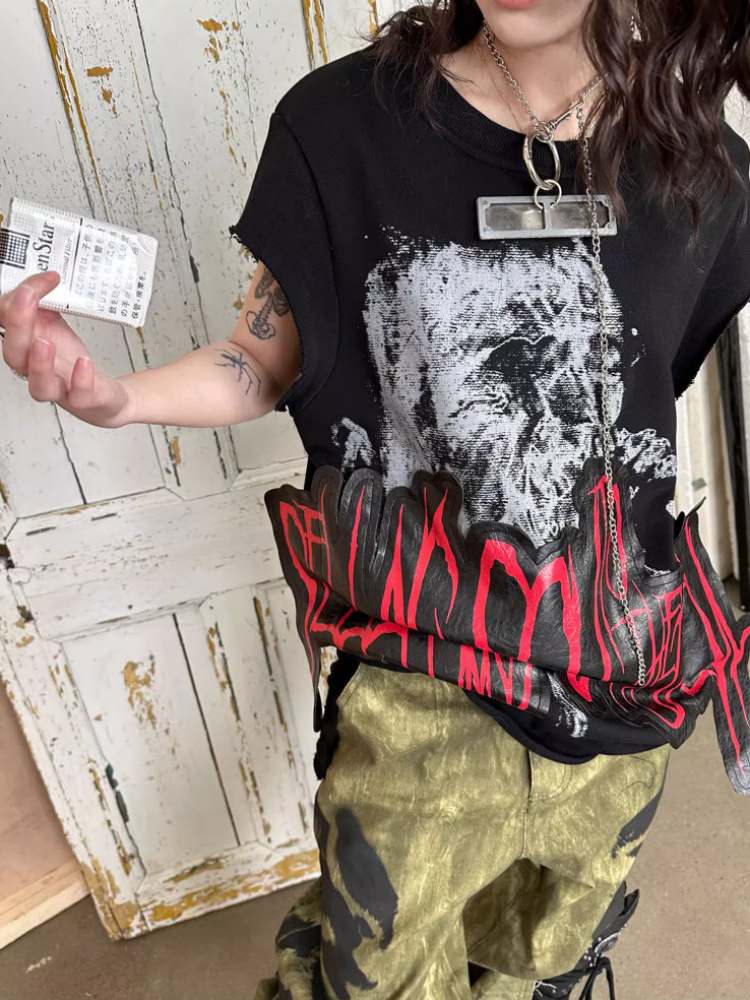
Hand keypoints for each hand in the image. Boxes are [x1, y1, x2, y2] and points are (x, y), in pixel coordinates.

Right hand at [0, 271, 133, 427]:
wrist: (102, 392)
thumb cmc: (72, 360)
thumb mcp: (54, 325)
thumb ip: (43, 303)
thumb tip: (42, 276)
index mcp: (25, 346)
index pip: (7, 322)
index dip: (17, 299)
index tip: (44, 278)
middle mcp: (36, 369)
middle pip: (15, 354)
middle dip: (18, 325)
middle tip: (27, 298)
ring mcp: (59, 387)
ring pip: (39, 385)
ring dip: (39, 363)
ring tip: (44, 342)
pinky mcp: (84, 399)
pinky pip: (79, 395)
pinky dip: (80, 380)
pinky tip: (83, 362)